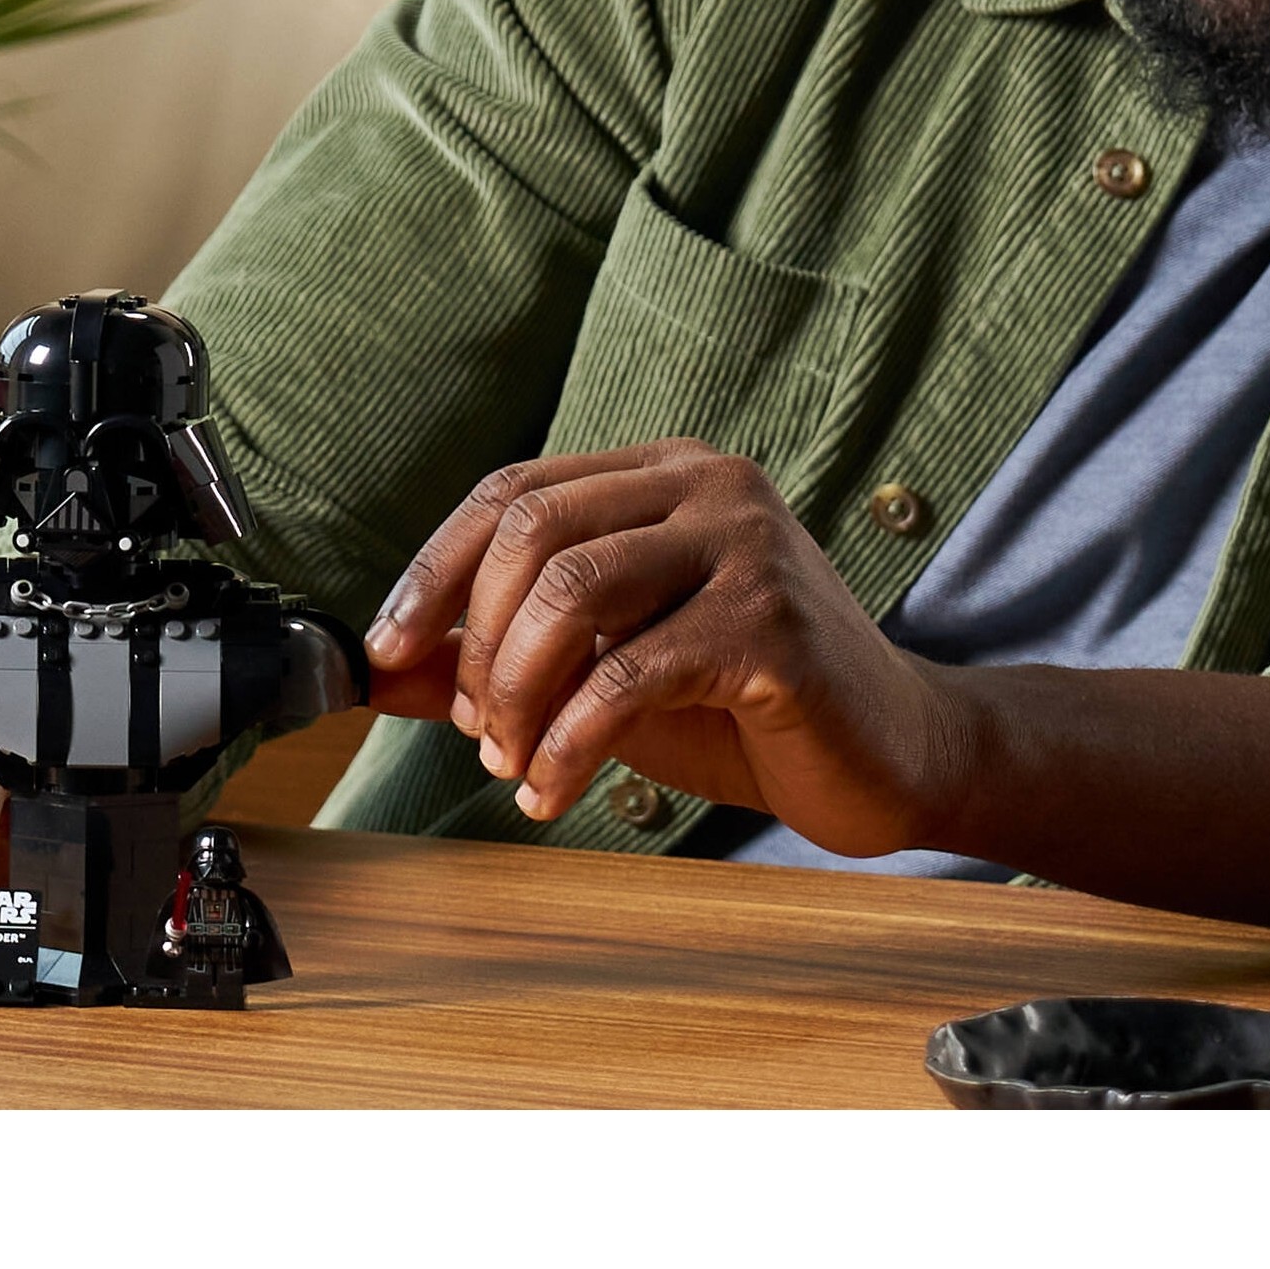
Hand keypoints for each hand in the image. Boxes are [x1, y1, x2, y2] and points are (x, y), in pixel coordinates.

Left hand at [362, 439, 971, 858]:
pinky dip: (568, 744)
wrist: (893, 757)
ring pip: (571, 592)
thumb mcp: (609, 667)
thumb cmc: (745, 708)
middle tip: (473, 729)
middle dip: (474, 641)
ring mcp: (747, 547)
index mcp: (667, 474)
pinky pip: (627, 676)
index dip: (434, 570)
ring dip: (515, 693)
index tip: (384, 650)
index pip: (515, 491)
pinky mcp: (771, 626)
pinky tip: (553, 794)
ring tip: (512, 762)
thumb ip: (505, 656)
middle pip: (532, 530)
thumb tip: (376, 671)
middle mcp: (709, 486)